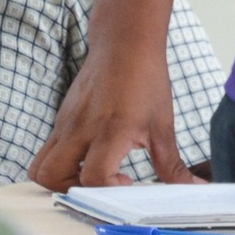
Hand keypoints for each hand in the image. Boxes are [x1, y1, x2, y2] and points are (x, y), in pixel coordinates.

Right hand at [29, 38, 199, 189]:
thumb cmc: (146, 80)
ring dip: (61, 180)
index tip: (127, 183)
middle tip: (103, 183)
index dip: (108, 190)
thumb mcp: (163, 125)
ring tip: (92, 172)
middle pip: (50, 176)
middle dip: (74, 191)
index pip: (93, 176)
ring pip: (39, 166)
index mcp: (110, 129)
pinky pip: (46, 151)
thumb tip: (195, 188)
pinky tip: (90, 155)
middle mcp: (80, 128)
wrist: (125, 42)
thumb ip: (173, 165)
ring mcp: (65, 123)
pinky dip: (61, 163)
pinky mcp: (60, 120)